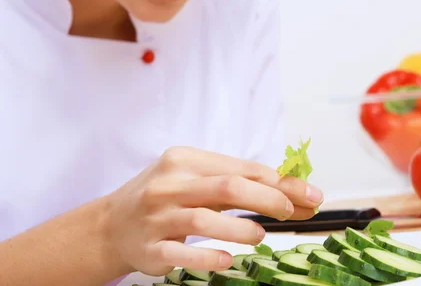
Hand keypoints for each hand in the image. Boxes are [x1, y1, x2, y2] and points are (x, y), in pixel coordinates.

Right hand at [102, 147, 322, 276]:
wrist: (110, 225)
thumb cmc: (165, 198)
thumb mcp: (196, 179)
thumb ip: (238, 182)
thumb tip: (293, 191)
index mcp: (185, 159)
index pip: (241, 168)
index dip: (279, 182)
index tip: (310, 195)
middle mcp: (169, 184)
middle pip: (227, 187)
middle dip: (268, 199)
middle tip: (291, 212)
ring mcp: (157, 217)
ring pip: (204, 220)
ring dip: (241, 229)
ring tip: (261, 237)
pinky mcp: (149, 249)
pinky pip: (182, 253)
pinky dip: (210, 256)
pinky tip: (230, 260)